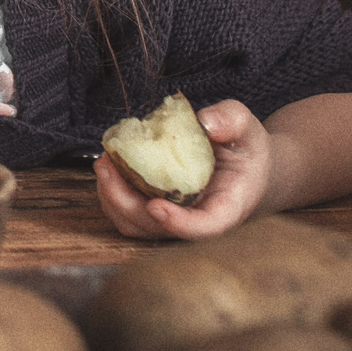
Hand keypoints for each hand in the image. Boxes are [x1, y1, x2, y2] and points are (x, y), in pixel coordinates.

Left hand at [92, 100, 270, 238]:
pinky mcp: (158, 211)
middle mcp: (198, 220)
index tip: (156, 207)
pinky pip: (129, 214)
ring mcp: (176, 219)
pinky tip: (109, 166)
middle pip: (159, 230)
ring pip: (137, 226)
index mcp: (228, 207)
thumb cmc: (246, 149)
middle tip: (106, 167)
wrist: (244, 166)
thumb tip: (205, 122)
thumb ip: (231, 120)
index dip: (179, 223)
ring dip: (113, 199)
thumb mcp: (247, 128)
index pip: (206, 227)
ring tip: (104, 163)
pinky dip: (113, 194)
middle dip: (126, 203)